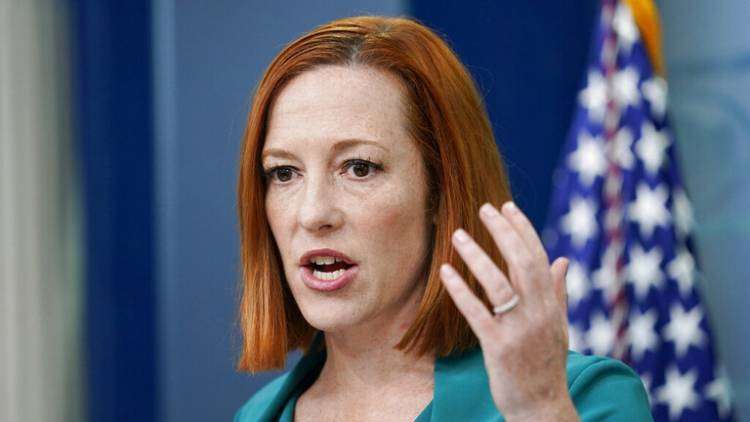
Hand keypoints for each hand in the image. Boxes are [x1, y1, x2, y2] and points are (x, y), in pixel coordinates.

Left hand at [439, 201, 577, 420]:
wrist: (541, 406)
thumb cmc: (546, 364)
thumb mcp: (558, 326)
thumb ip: (558, 292)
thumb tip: (562, 259)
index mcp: (551, 305)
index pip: (538, 257)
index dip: (522, 229)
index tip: (507, 206)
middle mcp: (538, 313)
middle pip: (521, 263)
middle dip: (503, 232)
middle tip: (483, 208)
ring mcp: (519, 330)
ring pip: (498, 284)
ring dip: (477, 256)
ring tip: (457, 235)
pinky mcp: (499, 347)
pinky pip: (477, 313)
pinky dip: (460, 290)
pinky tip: (446, 272)